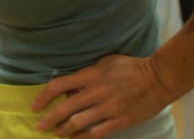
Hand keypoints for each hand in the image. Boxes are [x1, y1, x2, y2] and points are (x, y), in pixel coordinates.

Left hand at [32, 55, 169, 137]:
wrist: (158, 78)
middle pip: (65, 108)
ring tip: (57, 133)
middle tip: (40, 126)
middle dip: (49, 119)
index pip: (58, 85)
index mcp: (90, 75)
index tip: (35, 106)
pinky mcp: (120, 120)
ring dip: (64, 130)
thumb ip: (86, 75)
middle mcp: (96, 92)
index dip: (43, 97)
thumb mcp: (104, 63)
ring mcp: (108, 108)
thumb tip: (69, 88)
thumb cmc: (130, 68)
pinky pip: (97, 133)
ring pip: (78, 123)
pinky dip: (84, 137)